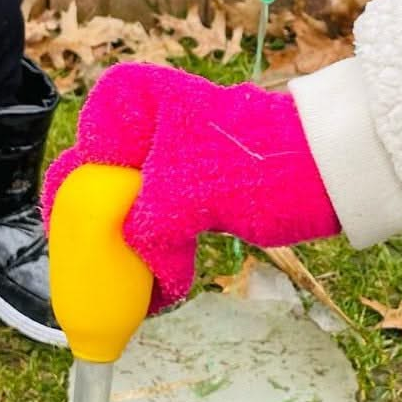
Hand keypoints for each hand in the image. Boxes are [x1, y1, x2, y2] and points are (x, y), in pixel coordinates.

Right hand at [42, 64, 339, 311]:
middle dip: (99, 247)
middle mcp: (137, 127)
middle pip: (94, 197)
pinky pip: (153, 235)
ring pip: (124, 221)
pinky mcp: (187, 196)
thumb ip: (144, 232)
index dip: (72, 214)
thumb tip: (142, 288)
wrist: (329, 170)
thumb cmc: (259, 162)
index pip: (77, 164)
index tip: (79, 257)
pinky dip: (155, 265)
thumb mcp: (185, 194)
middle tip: (100, 289)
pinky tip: (160, 295)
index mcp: (126, 103)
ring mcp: (162, 163)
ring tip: (134, 299)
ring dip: (128, 262)